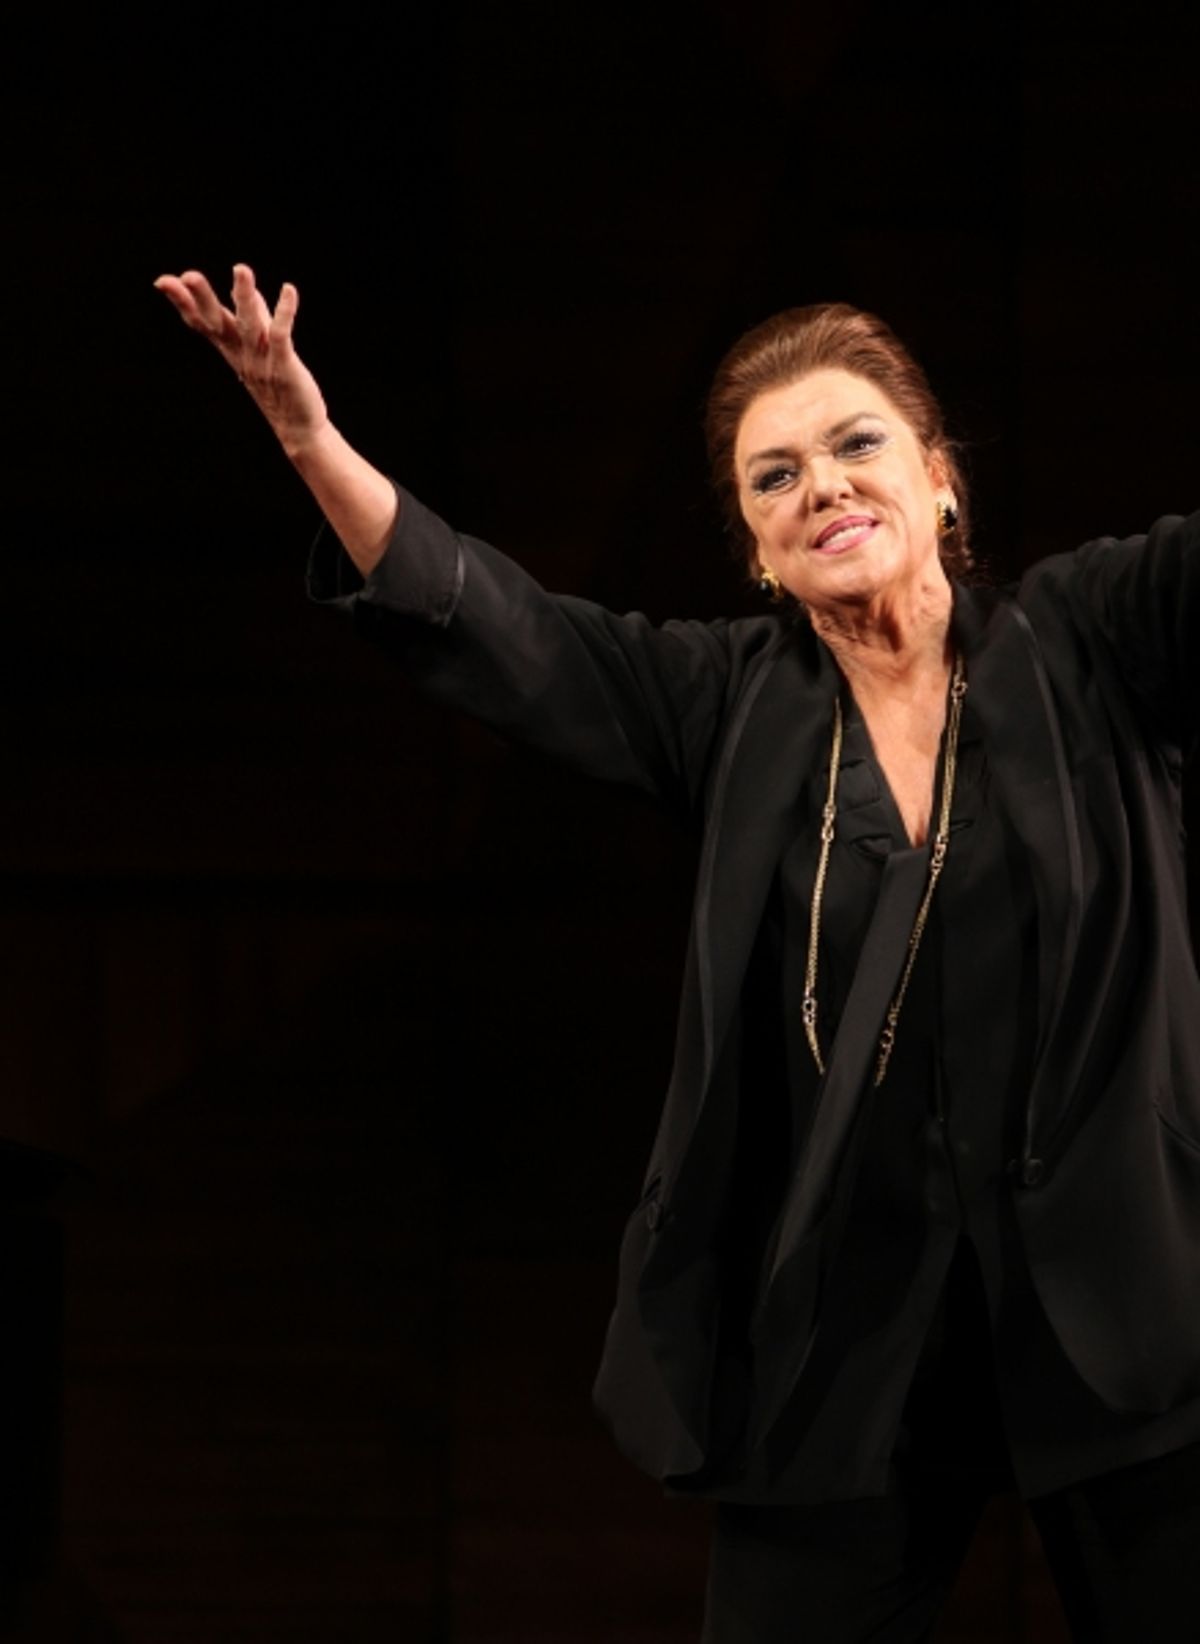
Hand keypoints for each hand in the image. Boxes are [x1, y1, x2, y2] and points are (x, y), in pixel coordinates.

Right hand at [154, 264, 327, 455]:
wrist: (298, 429)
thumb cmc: (279, 387)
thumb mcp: (260, 351)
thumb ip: (256, 319)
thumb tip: (249, 292)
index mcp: (231, 350)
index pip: (202, 323)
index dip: (183, 303)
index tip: (163, 281)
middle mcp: (242, 355)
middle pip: (218, 323)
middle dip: (203, 300)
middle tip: (188, 276)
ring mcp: (262, 361)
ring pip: (249, 325)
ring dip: (244, 297)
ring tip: (241, 269)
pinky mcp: (284, 367)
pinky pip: (282, 336)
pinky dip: (284, 313)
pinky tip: (289, 289)